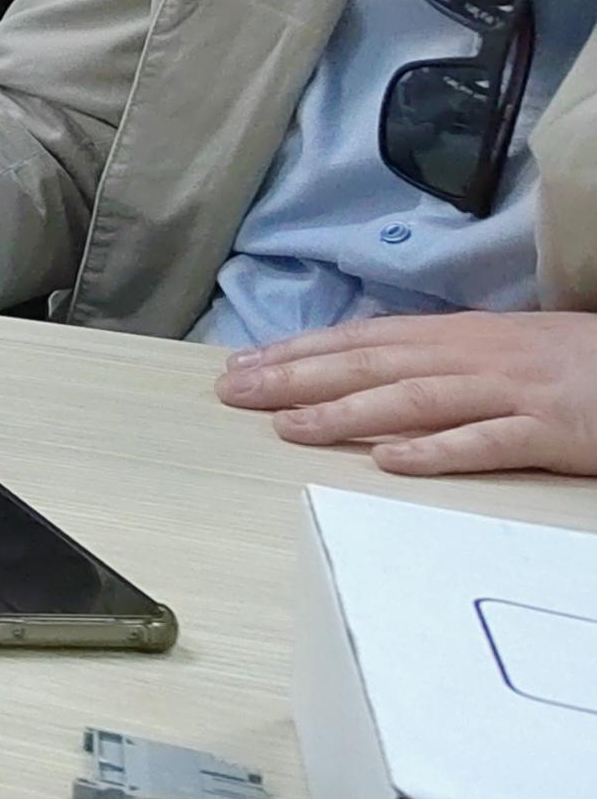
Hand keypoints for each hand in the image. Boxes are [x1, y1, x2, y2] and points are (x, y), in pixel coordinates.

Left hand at [215, 310, 596, 475]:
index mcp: (456, 335)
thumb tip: (364, 364)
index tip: (240, 367)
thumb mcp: (496, 346)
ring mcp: (510, 393)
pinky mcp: (549, 432)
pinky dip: (437, 452)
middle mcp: (472, 357)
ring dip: (347, 414)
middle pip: (371, 365)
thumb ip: (434, 355)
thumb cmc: (573, 360)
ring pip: (414, 401)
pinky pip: (487, 443)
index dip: (298, 351)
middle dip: (298, 378)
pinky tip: (391, 463)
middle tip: (236, 394)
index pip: (360, 340)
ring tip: (289, 427)